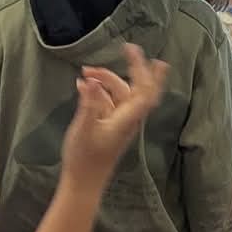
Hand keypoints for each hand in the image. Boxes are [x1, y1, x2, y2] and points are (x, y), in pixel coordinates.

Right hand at [61, 44, 169, 187]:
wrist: (83, 184)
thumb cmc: (84, 159)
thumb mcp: (83, 130)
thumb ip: (89, 105)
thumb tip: (91, 81)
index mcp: (126, 119)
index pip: (145, 92)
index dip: (149, 73)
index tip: (147, 55)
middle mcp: (127, 119)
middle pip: (136, 89)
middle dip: (133, 68)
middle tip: (127, 48)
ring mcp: (118, 123)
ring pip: (119, 94)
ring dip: (105, 80)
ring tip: (85, 72)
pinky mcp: (109, 127)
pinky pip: (108, 103)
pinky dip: (98, 92)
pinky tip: (82, 86)